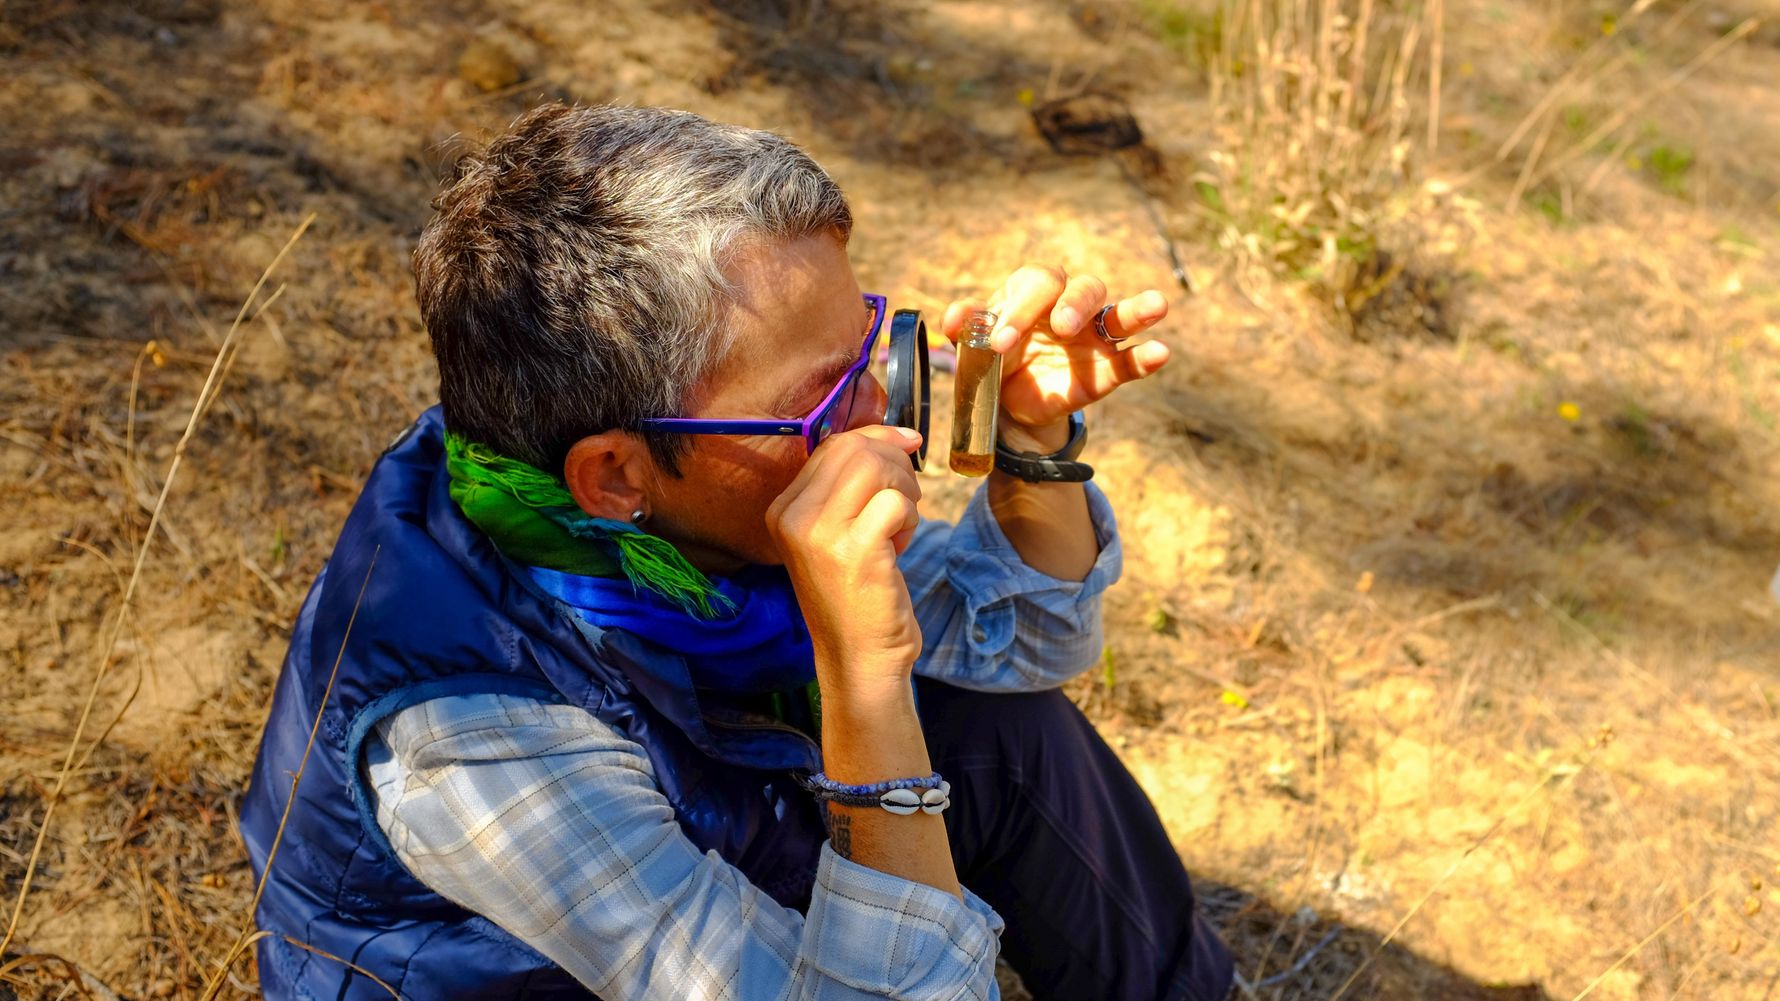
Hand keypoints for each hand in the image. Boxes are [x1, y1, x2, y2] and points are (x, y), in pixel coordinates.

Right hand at [765, 425, 925, 697]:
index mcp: (782, 509)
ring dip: (904, 491)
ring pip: (877, 467)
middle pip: (855, 450)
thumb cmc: (856, 595)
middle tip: (904, 504)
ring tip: (898, 528)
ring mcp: (820, 534)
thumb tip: (901, 436)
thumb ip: (853, 485)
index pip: (833, 445)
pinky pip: (897, 502)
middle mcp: (793, 517)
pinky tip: (898, 548)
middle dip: (895, 465)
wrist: (858, 658)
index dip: (876, 438)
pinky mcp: (855, 550)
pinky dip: (909, 519)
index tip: (907, 446)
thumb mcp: (837, 534)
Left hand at [943, 264, 1170, 449]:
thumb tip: (953, 319)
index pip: (1037, 284)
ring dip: (1137, 309)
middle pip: (1083, 288)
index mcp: (1033, 293)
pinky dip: (1147, 356)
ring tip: (1155, 305)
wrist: (1006, 405)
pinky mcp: (1107, 369)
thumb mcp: (971, 345)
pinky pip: (1130, 360)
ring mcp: (1093, 337)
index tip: (1000, 343)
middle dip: (1072, 305)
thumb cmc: (991, 360)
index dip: (1020, 309)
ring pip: (1119, 313)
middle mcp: (1069, 306)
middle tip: (1060, 329)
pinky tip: (1161, 352)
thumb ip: (965, 326)